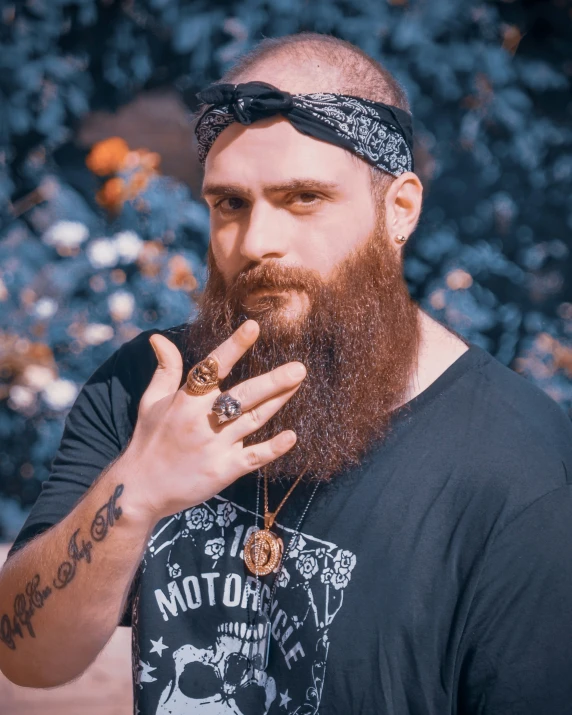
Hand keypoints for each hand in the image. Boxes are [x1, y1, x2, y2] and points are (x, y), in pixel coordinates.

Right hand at [120, 320, 305, 525]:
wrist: (140, 490)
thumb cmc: (148, 441)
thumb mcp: (150, 402)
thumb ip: (165, 369)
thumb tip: (158, 337)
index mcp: (186, 400)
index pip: (213, 367)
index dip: (234, 346)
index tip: (253, 326)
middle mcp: (202, 420)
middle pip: (243, 395)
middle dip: (273, 381)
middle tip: (299, 368)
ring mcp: (215, 446)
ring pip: (254, 419)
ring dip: (278, 401)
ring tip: (298, 383)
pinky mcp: (223, 470)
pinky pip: (254, 457)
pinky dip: (273, 448)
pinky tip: (292, 437)